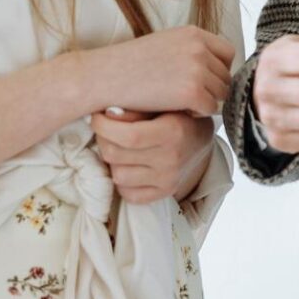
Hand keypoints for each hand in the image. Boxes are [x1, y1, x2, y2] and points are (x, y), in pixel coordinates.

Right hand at [82, 26, 234, 116]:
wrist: (103, 76)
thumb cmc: (130, 63)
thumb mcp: (166, 43)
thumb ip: (192, 49)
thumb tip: (216, 67)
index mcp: (194, 33)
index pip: (227, 53)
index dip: (218, 69)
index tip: (204, 80)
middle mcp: (199, 48)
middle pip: (225, 75)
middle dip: (212, 88)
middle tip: (190, 98)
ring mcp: (197, 69)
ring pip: (221, 93)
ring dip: (206, 101)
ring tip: (183, 104)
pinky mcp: (191, 91)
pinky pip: (211, 107)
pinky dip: (199, 113)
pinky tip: (180, 110)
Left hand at [92, 108, 215, 203]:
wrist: (201, 139)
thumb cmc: (176, 115)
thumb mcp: (163, 104)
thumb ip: (136, 109)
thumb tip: (108, 113)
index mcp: (173, 131)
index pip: (128, 136)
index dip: (104, 127)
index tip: (98, 117)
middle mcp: (172, 158)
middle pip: (116, 155)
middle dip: (104, 140)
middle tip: (107, 130)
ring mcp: (169, 179)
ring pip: (118, 176)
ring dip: (113, 162)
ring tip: (121, 148)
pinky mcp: (165, 192)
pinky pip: (128, 194)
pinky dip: (123, 181)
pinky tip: (130, 165)